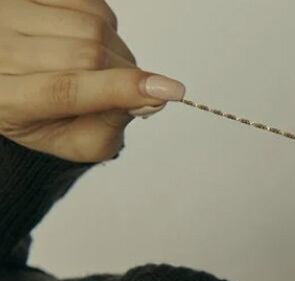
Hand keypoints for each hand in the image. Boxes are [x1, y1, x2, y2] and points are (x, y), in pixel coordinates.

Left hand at [0, 0, 185, 162]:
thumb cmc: (46, 116)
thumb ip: (110, 128)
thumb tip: (151, 97)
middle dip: (126, 74)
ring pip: (90, 25)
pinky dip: (103, 23)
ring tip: (104, 66)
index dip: (119, 89)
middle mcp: (0, 53)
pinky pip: (85, 1)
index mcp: (9, 101)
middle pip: (88, 55)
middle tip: (130, 90)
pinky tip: (89, 39)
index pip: (67, 91)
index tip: (167, 92)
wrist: (12, 81)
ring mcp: (8, 15)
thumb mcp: (75, 141)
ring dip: (116, 49)